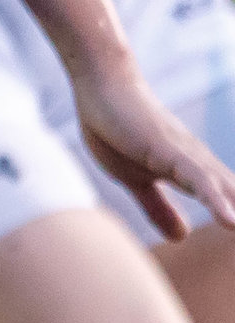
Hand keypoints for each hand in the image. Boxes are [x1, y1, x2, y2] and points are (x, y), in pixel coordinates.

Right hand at [72, 59, 234, 240]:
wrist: (102, 85)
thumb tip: (180, 237)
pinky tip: (230, 224)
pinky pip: (200, 181)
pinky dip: (217, 202)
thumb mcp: (135, 180)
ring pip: (232, 195)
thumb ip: (158, 207)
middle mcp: (203, 168)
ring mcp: (190, 159)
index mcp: (196, 177)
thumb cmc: (117, 127)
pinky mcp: (171, 152)